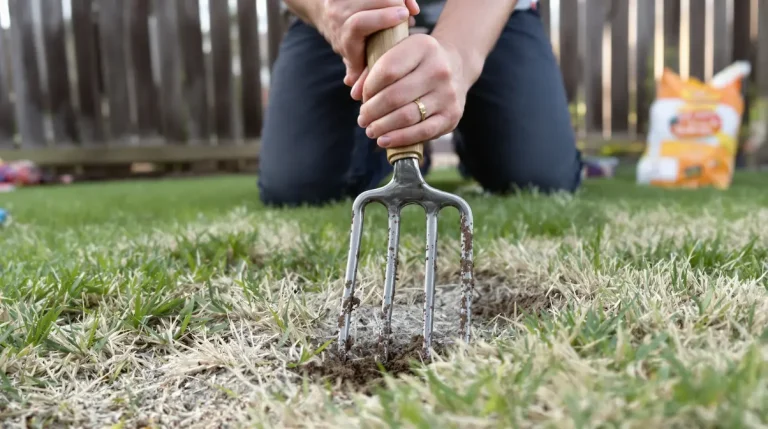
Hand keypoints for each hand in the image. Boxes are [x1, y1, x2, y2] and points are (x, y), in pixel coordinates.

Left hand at [314, 0, 419, 86]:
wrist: (330, 15)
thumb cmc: (350, 42)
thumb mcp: (354, 59)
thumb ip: (362, 73)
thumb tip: (359, 93)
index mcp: (344, 35)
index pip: (358, 24)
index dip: (381, 18)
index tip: (405, 17)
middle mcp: (338, 13)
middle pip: (369, 0)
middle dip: (393, 3)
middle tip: (409, 12)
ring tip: (408, 6)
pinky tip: (406, 0)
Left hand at [353, 35, 468, 148]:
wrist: (455, 67)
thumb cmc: (415, 63)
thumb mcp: (396, 54)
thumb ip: (372, 70)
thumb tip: (354, 93)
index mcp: (423, 47)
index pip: (387, 70)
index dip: (368, 88)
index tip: (361, 97)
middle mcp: (439, 69)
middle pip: (395, 96)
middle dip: (372, 111)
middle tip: (362, 118)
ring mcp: (448, 94)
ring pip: (407, 116)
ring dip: (383, 126)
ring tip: (370, 130)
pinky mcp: (452, 116)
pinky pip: (423, 132)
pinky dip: (400, 139)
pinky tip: (384, 140)